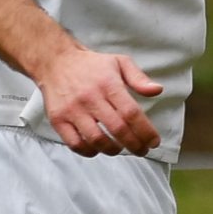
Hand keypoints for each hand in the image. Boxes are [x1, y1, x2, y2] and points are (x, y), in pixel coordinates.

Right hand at [36, 46, 164, 156]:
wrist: (55, 61)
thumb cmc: (91, 65)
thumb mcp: (119, 62)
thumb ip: (139, 78)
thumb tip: (157, 90)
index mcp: (108, 83)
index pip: (131, 113)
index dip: (145, 131)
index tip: (153, 142)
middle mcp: (90, 98)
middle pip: (117, 129)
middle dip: (134, 145)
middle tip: (141, 150)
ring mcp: (73, 110)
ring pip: (97, 140)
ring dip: (113, 150)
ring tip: (120, 148)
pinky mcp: (58, 119)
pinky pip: (75, 144)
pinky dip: (89, 152)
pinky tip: (98, 149)